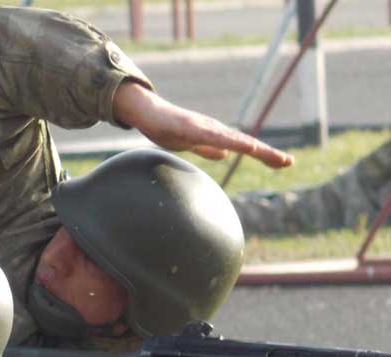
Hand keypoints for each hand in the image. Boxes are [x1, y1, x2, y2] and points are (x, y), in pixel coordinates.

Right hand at [111, 81, 293, 168]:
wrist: (148, 113)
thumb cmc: (167, 127)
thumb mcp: (191, 143)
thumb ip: (208, 148)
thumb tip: (225, 154)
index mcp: (217, 136)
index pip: (245, 147)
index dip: (265, 154)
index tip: (285, 162)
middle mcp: (217, 130)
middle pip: (247, 143)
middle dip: (268, 153)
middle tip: (290, 162)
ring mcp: (206, 127)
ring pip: (236, 140)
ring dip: (256, 148)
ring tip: (274, 156)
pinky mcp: (194, 127)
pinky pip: (216, 137)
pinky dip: (234, 142)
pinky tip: (246, 146)